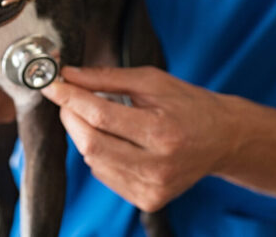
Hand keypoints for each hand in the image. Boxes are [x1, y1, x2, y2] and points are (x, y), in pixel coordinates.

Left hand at [41, 65, 237, 212]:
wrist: (223, 139)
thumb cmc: (188, 105)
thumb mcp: (151, 81)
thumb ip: (107, 78)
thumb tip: (68, 74)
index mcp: (162, 132)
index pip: (101, 116)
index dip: (70, 99)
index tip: (51, 84)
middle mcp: (158, 166)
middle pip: (91, 144)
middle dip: (71, 117)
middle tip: (67, 97)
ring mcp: (152, 188)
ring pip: (93, 161)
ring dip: (83, 135)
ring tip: (97, 116)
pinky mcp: (147, 200)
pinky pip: (104, 174)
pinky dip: (98, 153)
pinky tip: (114, 139)